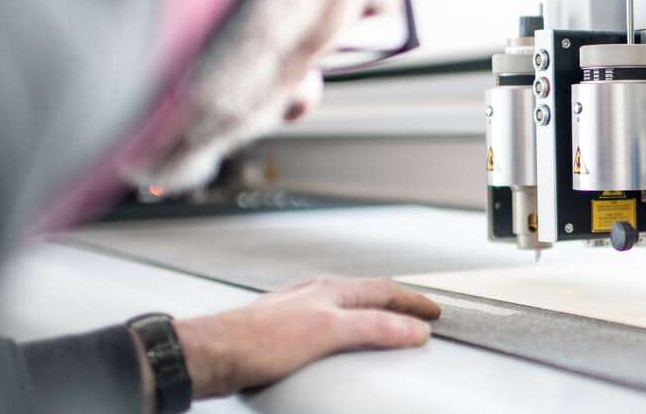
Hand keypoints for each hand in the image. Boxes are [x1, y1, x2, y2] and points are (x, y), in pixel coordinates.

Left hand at [172, 276, 441, 398]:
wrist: (212, 354)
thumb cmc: (258, 341)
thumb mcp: (328, 333)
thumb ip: (373, 328)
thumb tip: (412, 328)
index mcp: (331, 291)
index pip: (385, 290)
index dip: (413, 302)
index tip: (433, 312)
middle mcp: (315, 295)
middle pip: (367, 294)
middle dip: (396, 303)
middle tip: (418, 314)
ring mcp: (298, 311)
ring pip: (345, 307)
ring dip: (371, 313)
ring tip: (386, 324)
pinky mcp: (282, 331)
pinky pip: (327, 324)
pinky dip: (346, 329)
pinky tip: (337, 341)